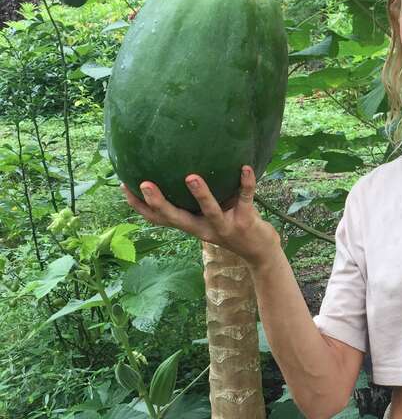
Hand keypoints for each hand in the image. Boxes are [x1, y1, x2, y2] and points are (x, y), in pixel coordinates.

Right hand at [120, 166, 278, 267]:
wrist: (261, 253)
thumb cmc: (233, 226)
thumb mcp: (212, 214)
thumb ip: (199, 198)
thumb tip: (185, 165)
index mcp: (192, 226)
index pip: (160, 219)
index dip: (140, 207)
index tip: (124, 188)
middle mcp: (204, 229)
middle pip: (176, 218)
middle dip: (158, 202)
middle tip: (143, 183)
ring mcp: (225, 227)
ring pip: (209, 211)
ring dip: (200, 194)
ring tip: (191, 176)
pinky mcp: (246, 222)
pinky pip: (246, 199)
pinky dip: (246, 183)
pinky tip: (245, 167)